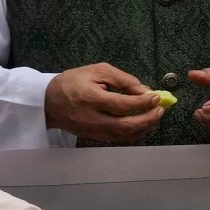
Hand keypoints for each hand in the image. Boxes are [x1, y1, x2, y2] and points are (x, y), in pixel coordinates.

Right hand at [44, 63, 165, 143]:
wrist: (48, 101)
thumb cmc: (73, 82)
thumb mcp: (97, 71)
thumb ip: (122, 79)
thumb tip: (144, 90)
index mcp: (91, 98)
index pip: (123, 105)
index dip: (143, 102)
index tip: (156, 96)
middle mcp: (92, 118)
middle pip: (126, 126)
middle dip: (148, 119)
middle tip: (160, 110)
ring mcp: (93, 131)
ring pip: (124, 136)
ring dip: (144, 128)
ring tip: (154, 116)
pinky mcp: (94, 137)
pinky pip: (119, 139)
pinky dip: (134, 133)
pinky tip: (142, 123)